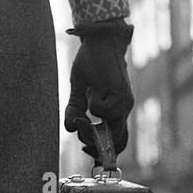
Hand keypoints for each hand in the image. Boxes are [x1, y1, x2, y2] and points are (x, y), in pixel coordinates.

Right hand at [63, 20, 133, 163]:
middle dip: (92, 143)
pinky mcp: (120, 94)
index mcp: (115, 112)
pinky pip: (104, 112)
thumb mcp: (79, 91)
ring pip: (111, 132)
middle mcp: (123, 110)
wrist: (100, 41)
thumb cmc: (91, 63)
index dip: (101, 151)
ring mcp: (124, 104)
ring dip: (91, 127)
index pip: (116, 143)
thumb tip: (69, 128)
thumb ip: (75, 111)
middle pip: (115, 144)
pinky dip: (93, 106)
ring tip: (82, 113)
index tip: (85, 149)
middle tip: (78, 127)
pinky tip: (91, 91)